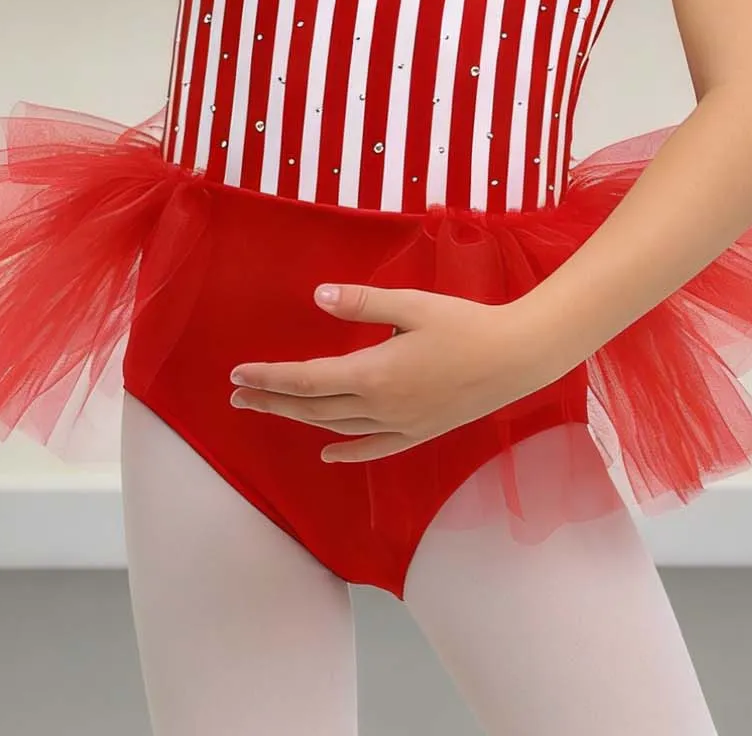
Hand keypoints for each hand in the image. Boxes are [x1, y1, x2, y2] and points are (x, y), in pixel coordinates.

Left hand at [228, 282, 555, 463]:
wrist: (515, 359)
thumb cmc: (465, 324)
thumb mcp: (412, 304)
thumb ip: (362, 303)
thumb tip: (318, 297)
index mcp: (373, 374)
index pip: (306, 380)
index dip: (269, 379)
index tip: (237, 376)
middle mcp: (380, 407)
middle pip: (312, 408)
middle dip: (271, 402)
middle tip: (236, 398)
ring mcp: (399, 425)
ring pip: (335, 427)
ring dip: (298, 420)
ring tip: (270, 411)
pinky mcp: (418, 433)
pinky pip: (372, 448)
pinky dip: (345, 451)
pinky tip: (328, 454)